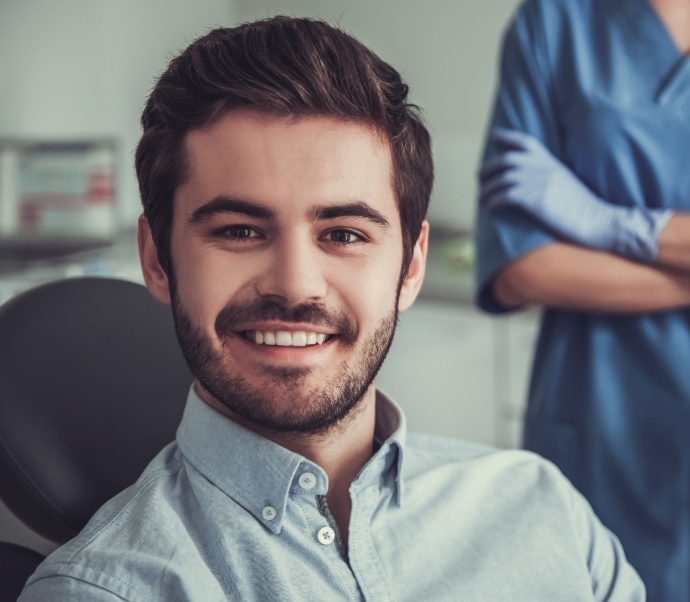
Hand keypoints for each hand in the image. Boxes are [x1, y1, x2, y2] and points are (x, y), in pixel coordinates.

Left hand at [480, 128, 671, 261]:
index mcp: (550, 162)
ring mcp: (538, 183)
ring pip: (501, 180)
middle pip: (506, 160)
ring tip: (481, 198)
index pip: (525, 141)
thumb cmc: (581, 208)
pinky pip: (505, 197)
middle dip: (488, 168)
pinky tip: (490, 208)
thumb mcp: (565, 182)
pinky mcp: (535, 200)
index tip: (493, 136)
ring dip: (487, 189)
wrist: (597, 221)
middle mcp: (542, 168)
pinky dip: (494, 201)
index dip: (507, 137)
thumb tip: (528, 180)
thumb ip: (547, 175)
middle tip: (479, 178)